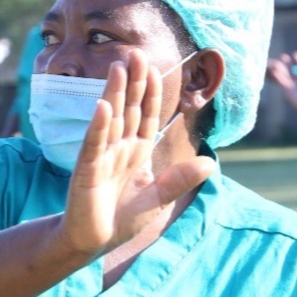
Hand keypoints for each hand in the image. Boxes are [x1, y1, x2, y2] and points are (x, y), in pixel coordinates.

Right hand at [58, 50, 214, 256]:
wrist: (92, 243)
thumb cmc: (121, 220)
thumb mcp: (158, 199)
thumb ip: (180, 179)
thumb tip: (210, 163)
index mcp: (136, 152)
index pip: (147, 116)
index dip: (151, 93)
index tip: (155, 69)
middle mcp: (119, 149)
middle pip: (128, 109)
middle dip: (133, 82)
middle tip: (134, 53)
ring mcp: (101, 157)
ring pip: (110, 119)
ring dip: (114, 93)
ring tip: (119, 67)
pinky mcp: (86, 171)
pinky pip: (93, 144)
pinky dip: (98, 125)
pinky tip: (103, 105)